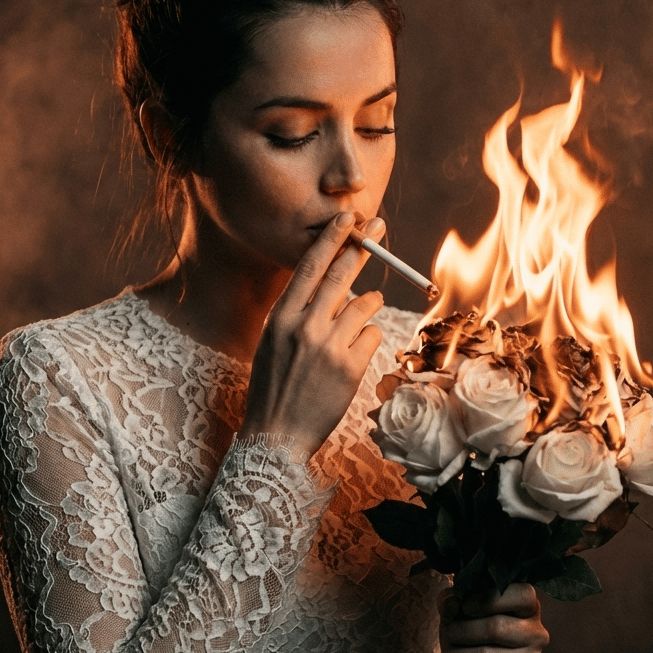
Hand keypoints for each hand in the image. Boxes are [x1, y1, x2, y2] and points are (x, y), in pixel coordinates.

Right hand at [239, 212, 385, 460]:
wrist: (276, 434)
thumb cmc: (274, 386)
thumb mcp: (273, 341)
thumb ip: (298, 312)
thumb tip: (332, 284)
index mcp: (281, 317)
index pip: (310, 267)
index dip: (331, 238)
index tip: (347, 217)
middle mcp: (305, 326)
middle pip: (343, 274)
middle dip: (363, 246)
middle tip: (378, 225)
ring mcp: (330, 346)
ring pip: (366, 305)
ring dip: (368, 307)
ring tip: (355, 323)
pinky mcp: (352, 367)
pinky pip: (374, 335)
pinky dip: (368, 341)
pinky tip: (351, 357)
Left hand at [438, 583, 548, 652]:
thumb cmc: (471, 633)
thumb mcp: (458, 611)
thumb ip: (452, 601)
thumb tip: (453, 602)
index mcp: (528, 607)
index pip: (522, 594)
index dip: (489, 598)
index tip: (465, 607)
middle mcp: (537, 634)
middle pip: (496, 628)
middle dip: (461, 632)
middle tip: (447, 637)